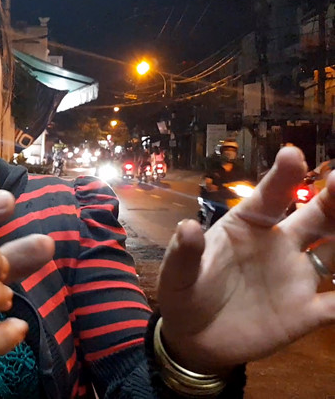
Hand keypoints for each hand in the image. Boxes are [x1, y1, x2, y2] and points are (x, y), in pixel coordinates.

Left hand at [157, 147, 334, 373]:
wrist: (192, 339)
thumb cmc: (184, 295)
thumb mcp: (177, 274)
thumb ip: (184, 252)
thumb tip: (186, 227)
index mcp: (247, 227)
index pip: (269, 196)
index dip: (282, 175)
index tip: (292, 155)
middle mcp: (280, 244)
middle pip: (318, 215)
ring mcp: (296, 276)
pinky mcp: (306, 312)